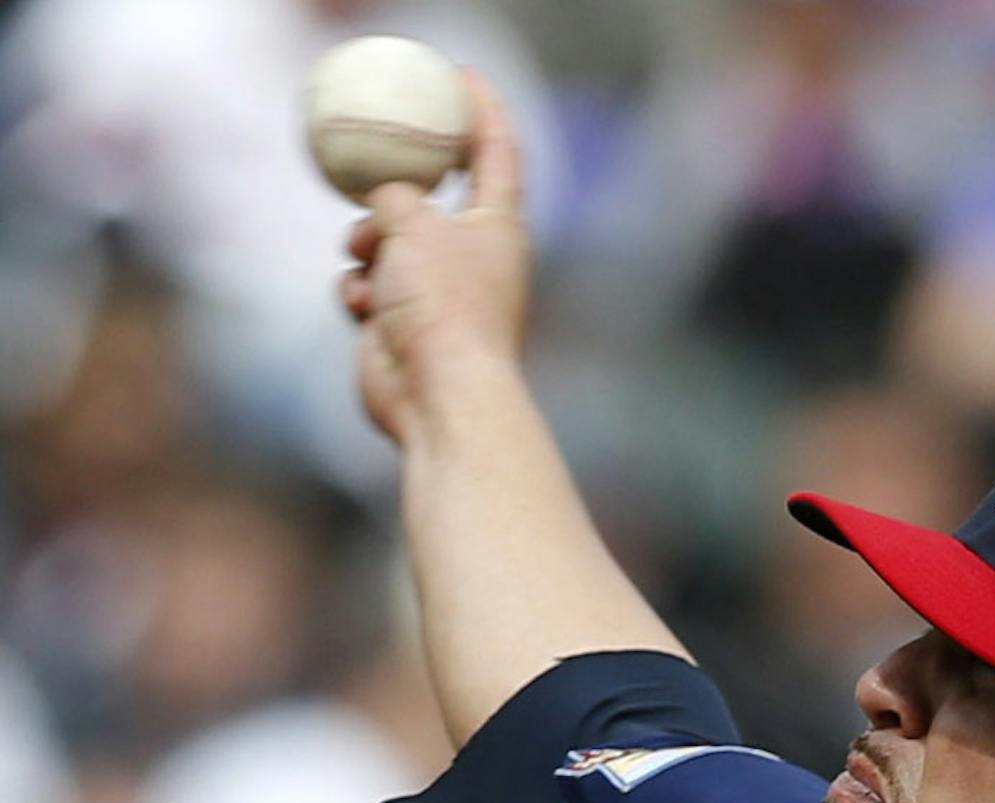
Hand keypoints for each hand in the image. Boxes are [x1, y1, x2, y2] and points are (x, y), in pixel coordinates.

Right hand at [340, 68, 530, 444]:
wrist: (439, 396)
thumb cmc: (444, 307)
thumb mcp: (415, 223)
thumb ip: (396, 192)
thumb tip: (385, 201)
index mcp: (499, 226)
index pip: (497, 152)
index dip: (483, 109)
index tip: (464, 76)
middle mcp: (474, 258)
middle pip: (429, 199)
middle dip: (394, 194)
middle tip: (374, 178)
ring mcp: (438, 293)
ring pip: (385, 240)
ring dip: (365, 245)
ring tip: (371, 267)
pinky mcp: (403, 324)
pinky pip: (365, 285)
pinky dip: (357, 291)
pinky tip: (363, 309)